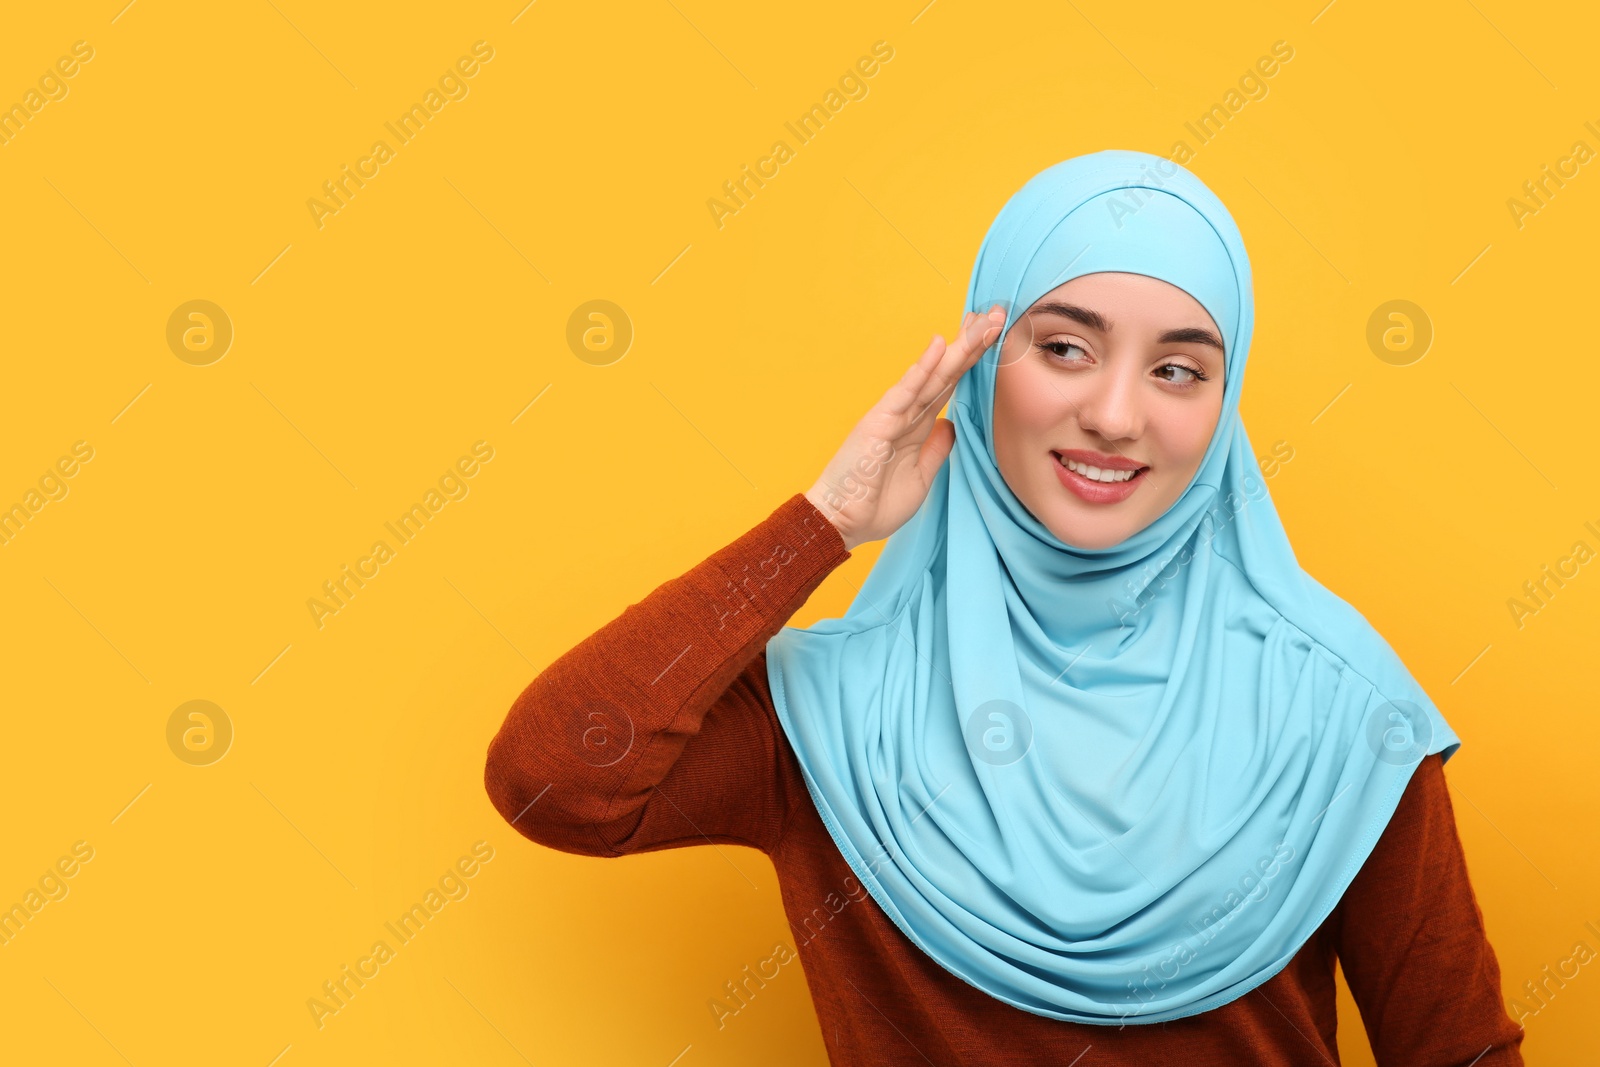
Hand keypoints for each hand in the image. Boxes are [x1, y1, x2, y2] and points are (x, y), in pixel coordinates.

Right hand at [805, 305, 1005, 551]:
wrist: (841, 522)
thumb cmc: (874, 505)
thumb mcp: (921, 478)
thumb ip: (936, 449)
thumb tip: (951, 425)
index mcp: (916, 427)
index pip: (949, 386)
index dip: (970, 362)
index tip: (993, 337)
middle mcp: (906, 414)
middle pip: (946, 373)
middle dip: (971, 345)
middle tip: (997, 314)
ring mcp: (892, 415)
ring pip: (932, 375)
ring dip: (957, 348)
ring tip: (981, 322)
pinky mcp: (879, 421)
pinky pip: (906, 391)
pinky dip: (922, 367)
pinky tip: (939, 343)